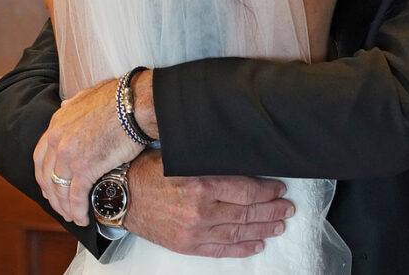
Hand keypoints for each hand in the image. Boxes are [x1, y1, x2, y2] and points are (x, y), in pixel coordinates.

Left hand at [33, 77, 142, 224]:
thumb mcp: (89, 94)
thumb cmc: (120, 97)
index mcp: (57, 124)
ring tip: (73, 217)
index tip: (51, 187)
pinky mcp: (85, 168)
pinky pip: (76, 196)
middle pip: (47, 177)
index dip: (45, 176)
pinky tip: (83, 218)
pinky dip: (78, 210)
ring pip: (59, 190)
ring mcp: (68, 156)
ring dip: (65, 207)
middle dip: (53, 196)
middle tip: (61, 207)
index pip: (41, 157)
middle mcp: (57, 140)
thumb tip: (67, 105)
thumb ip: (74, 103)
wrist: (135, 103)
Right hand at [125, 151, 293, 257]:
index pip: (247, 190)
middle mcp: (201, 210)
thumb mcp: (184, 158)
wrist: (121, 196)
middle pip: (247, 212)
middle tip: (288, 208)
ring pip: (238, 231)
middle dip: (272, 210)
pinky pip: (220, 249)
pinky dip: (241, 248)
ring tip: (280, 225)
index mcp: (202, 184)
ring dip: (263, 229)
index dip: (268, 191)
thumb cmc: (150, 171)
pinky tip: (257, 244)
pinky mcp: (186, 245)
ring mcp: (194, 231)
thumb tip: (243, 159)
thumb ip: (212, 162)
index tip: (281, 188)